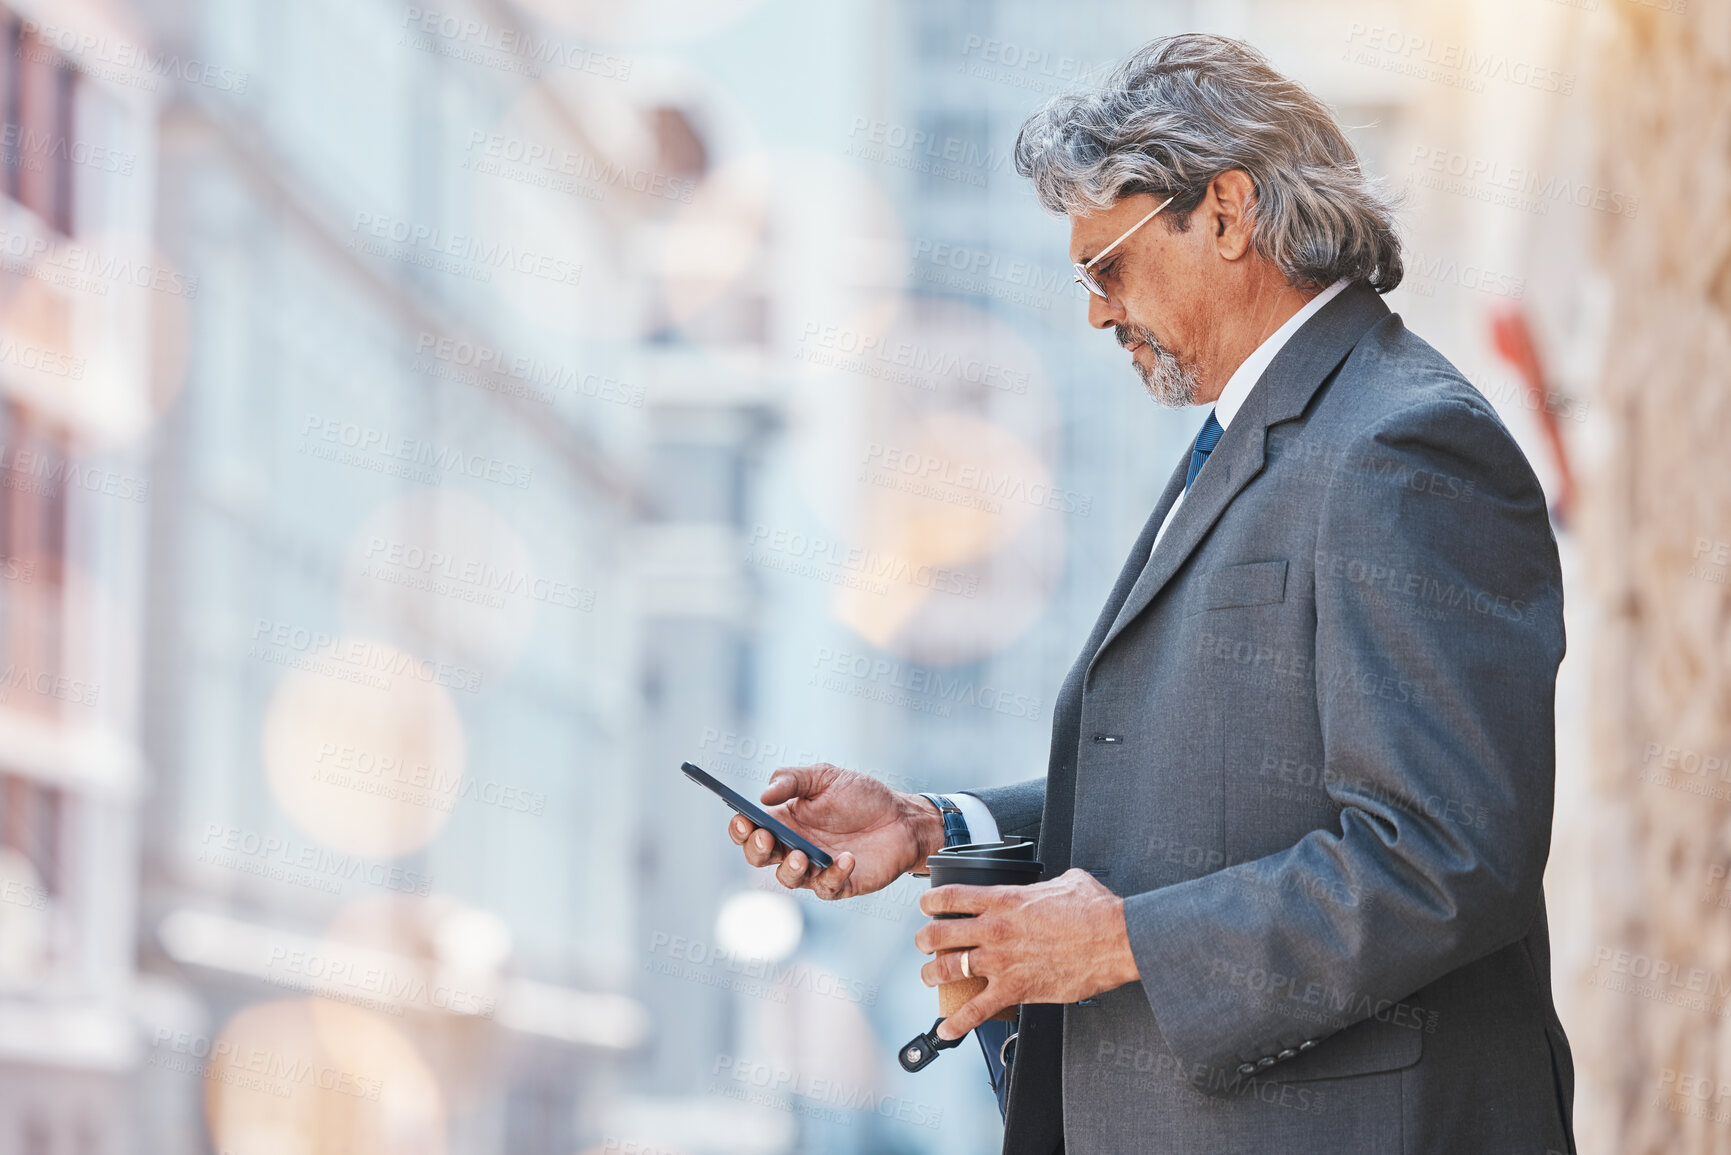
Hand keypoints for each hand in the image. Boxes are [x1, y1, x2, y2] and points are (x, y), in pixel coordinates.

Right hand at [728, 763, 944, 899]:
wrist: (902, 817)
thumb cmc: (862, 796)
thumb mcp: (826, 777)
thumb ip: (792, 780)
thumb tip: (763, 794)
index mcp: (785, 820)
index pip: (751, 829)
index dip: (740, 827)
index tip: (742, 819)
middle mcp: (794, 846)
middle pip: (761, 857)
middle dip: (757, 850)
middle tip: (767, 837)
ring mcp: (815, 868)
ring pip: (788, 879)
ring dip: (790, 869)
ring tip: (801, 855)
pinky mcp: (840, 884)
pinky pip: (827, 887)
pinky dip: (833, 875)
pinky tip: (846, 859)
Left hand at [914, 867, 1139, 1039]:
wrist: (1116, 940)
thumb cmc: (1096, 912)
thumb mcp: (1067, 880)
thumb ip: (1046, 884)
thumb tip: (1049, 885)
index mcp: (1004, 900)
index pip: (951, 896)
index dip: (930, 901)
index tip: (926, 907)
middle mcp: (995, 929)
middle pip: (938, 934)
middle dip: (924, 940)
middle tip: (923, 944)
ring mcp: (1001, 961)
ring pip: (947, 969)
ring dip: (932, 976)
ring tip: (929, 978)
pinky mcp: (1015, 990)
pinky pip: (976, 1011)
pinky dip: (957, 1023)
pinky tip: (946, 1028)